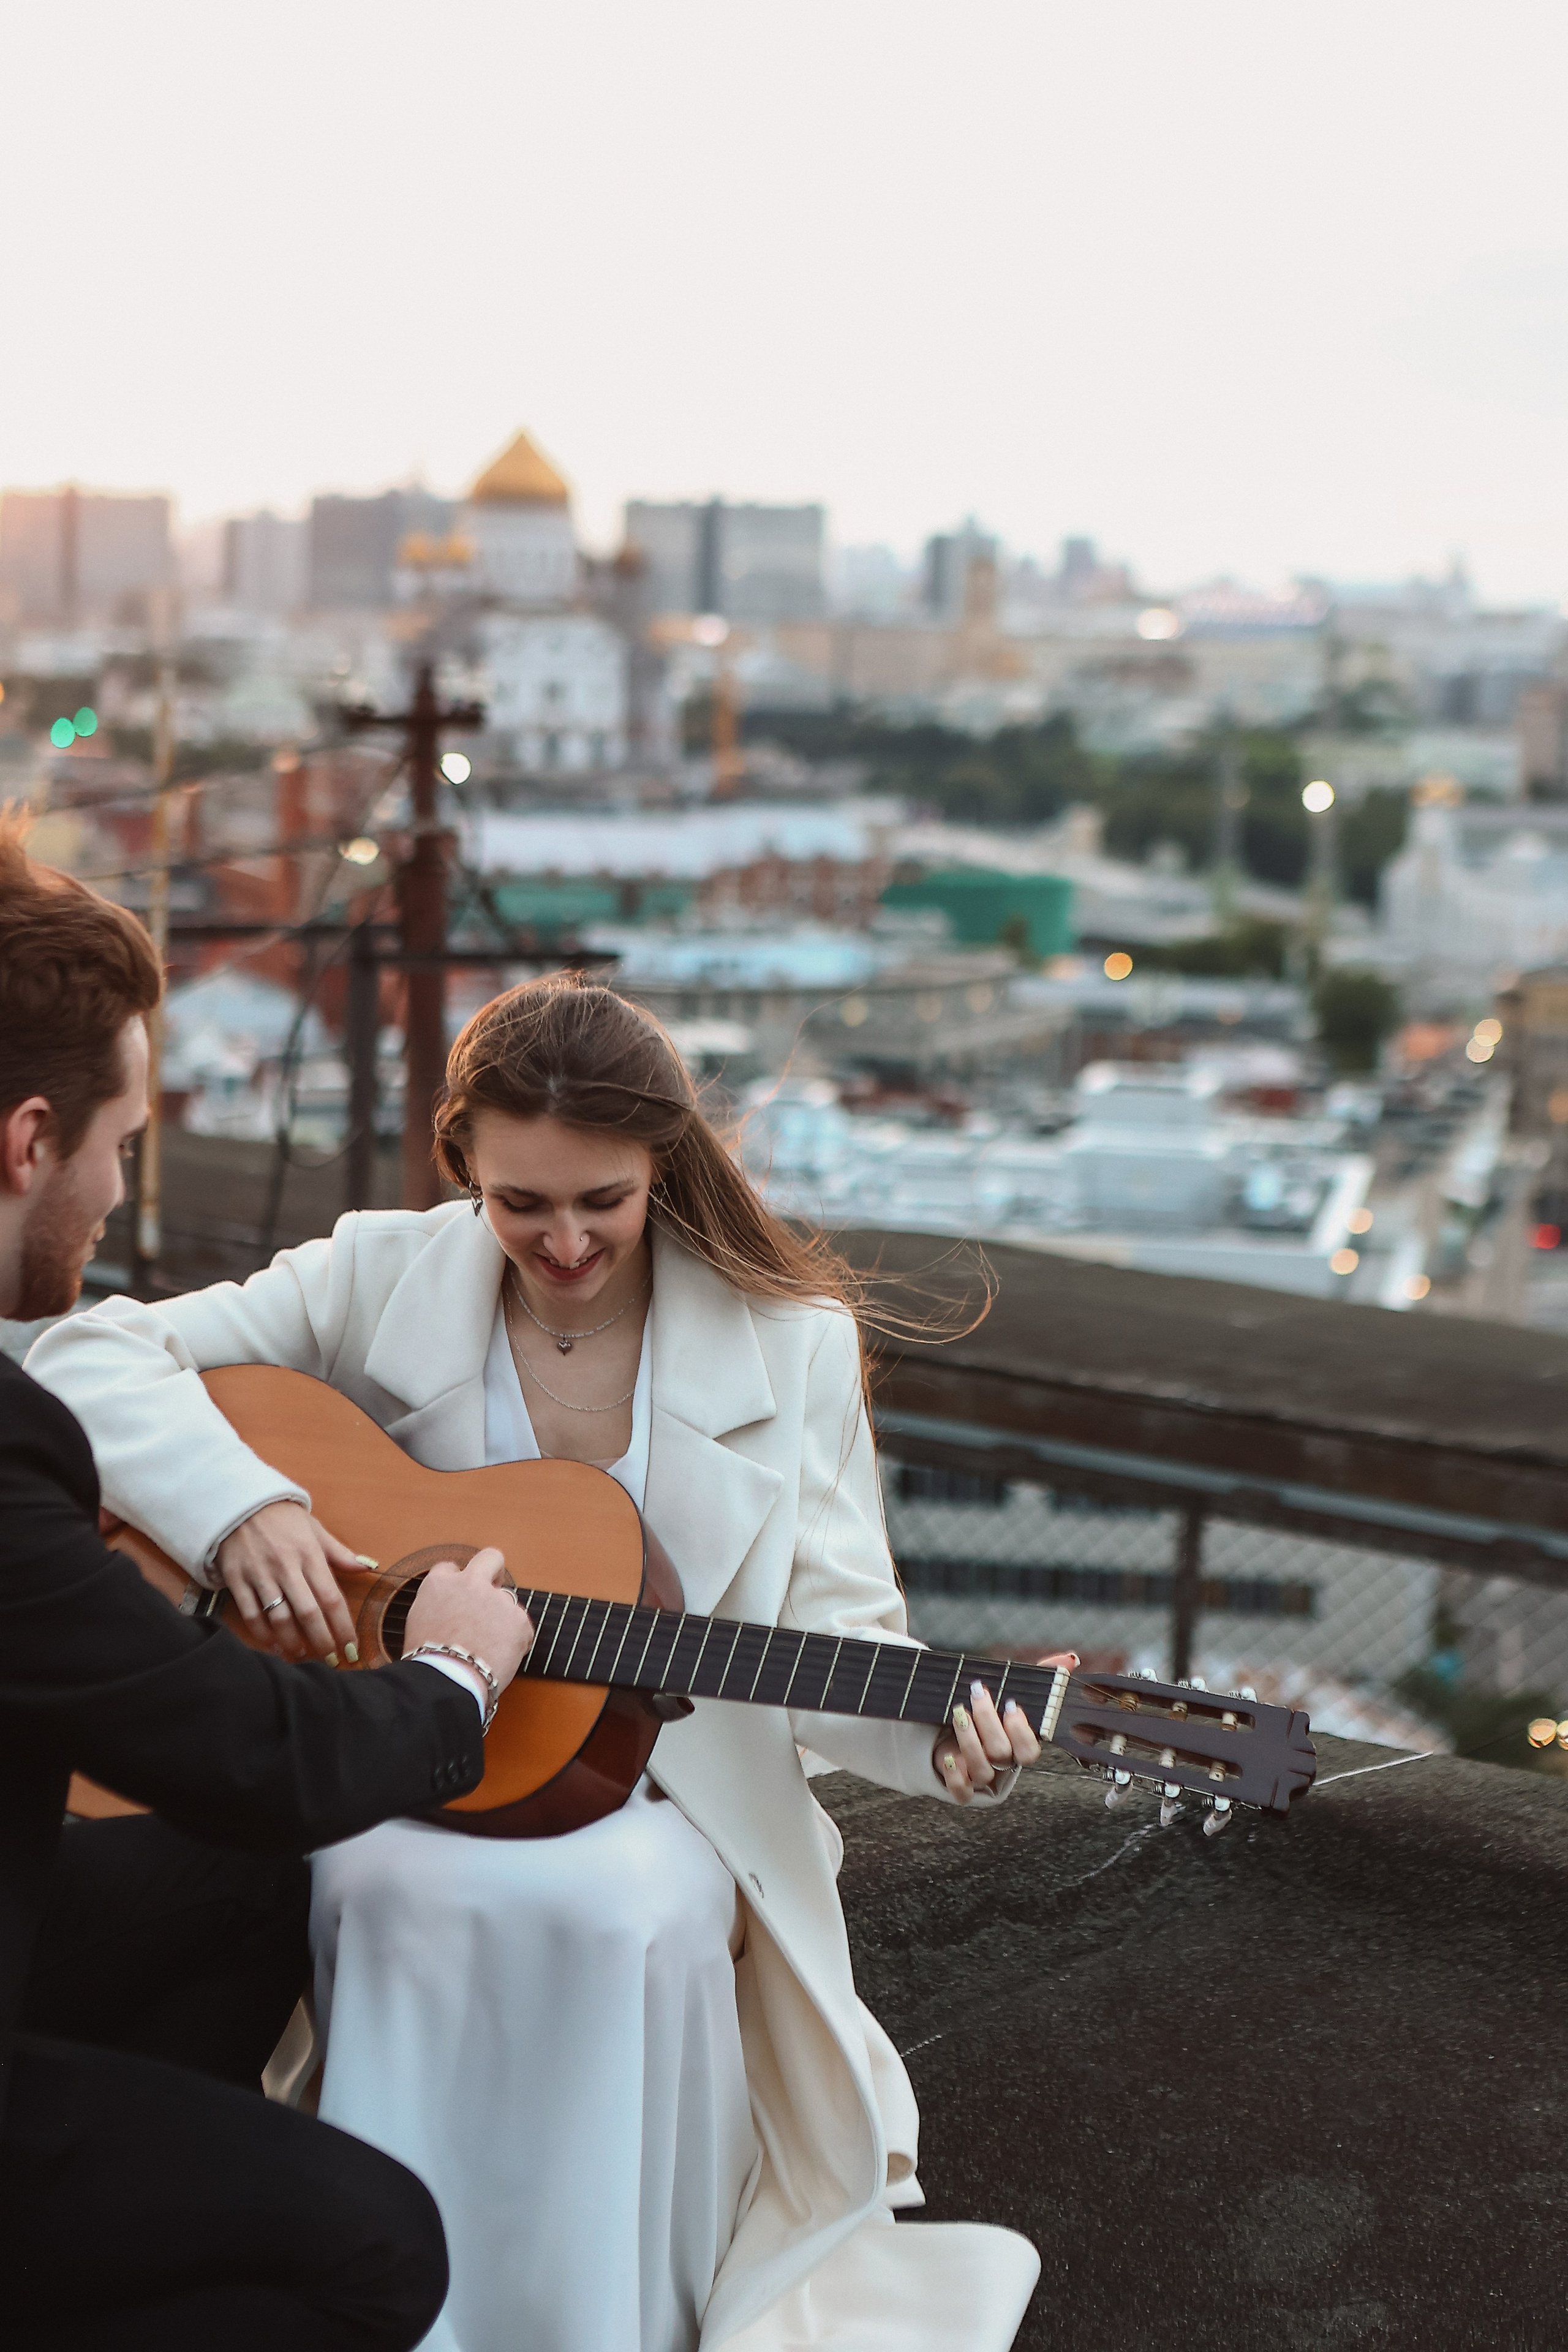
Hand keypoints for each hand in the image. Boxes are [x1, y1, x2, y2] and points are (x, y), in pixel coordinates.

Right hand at [215, 1501, 361, 1662]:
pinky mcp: (237, 1579)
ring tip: (303, 1656)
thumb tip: (368, 1567)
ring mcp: (260, 1574)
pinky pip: (251, 1614)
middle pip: (309, 1613)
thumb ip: (339, 1553)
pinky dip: (263, 1634)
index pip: (332, 1598)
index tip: (351, 1647)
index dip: (343, 1627)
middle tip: (330, 1659)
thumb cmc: (282, 1517)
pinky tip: (274, 1646)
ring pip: (279, 1618)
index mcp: (310, 1554)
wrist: (238, 1501)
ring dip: (293, 1642)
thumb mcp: (314, 1528)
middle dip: (322, 1641)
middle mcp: (286, 1566)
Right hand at [404, 1549, 533, 1690]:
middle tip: (493, 1588)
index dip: (456, 1585)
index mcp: (440, 1583)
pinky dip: (515, 1641)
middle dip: (493, 1570)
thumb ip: (438, 1603)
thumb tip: (449, 1604)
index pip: (451, 1569)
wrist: (447, 1682)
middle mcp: (470, 1583)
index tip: (459, 1598)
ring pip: (506, 1603)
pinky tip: (499, 1657)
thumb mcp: (418, 1622)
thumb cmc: (428, 1661)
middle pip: (491, 1558)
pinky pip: (521, 1627)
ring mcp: (497, 1599)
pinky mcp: (518, 1620)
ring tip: (486, 1648)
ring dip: (500, 1619)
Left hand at [933, 1652, 1077, 1802]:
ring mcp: (981, 1776)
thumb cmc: (990, 1710)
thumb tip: (1070, 1660)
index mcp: (1019, 1745)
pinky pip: (962, 1793)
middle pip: (1002, 1753)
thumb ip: (1042, 1675)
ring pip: (982, 1770)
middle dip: (989, 1722)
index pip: (1029, 1751)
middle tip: (978, 1694)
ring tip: (959, 1713)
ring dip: (969, 1741)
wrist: (951, 1727)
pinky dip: (955, 1777)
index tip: (1011, 1705)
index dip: (1021, 1732)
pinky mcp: (961, 1786)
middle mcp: (1003, 1763)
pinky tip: (949, 1757)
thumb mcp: (1013, 1689)